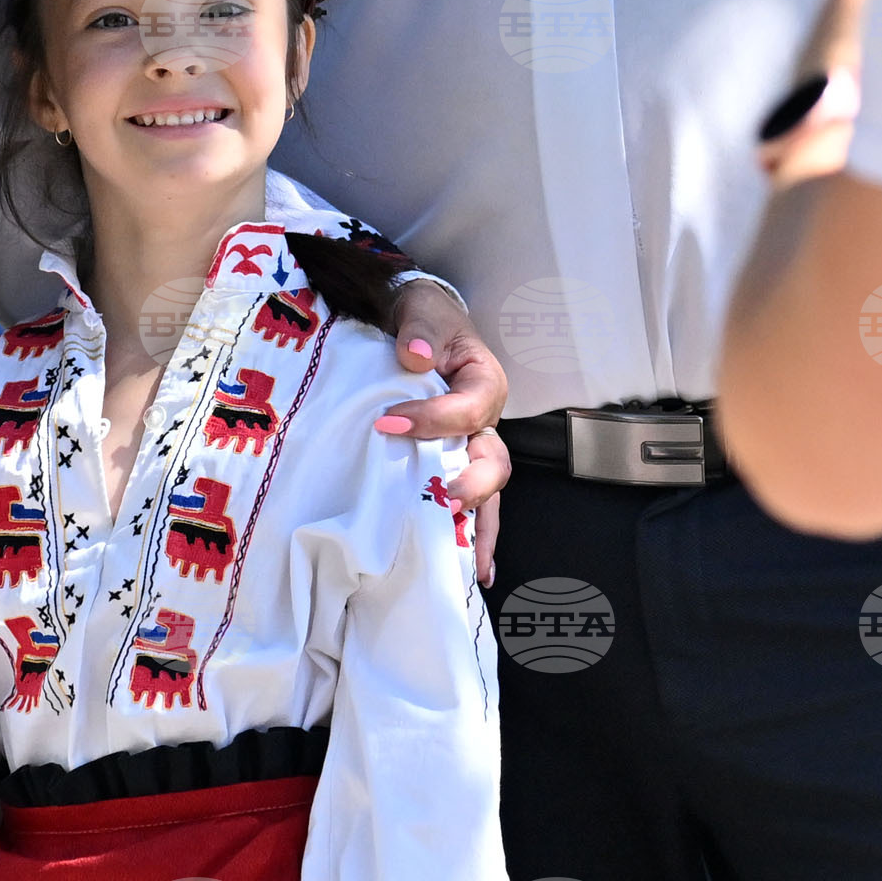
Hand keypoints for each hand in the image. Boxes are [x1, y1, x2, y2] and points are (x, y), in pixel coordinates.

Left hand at [379, 282, 509, 583]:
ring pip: (487, 492)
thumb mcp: (422, 311)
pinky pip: (471, 501)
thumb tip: (415, 354)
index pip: (468, 408)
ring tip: (470, 565)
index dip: (434, 420)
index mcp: (485, 382)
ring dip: (478, 526)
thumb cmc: (425, 318)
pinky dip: (473, 533)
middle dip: (471, 485)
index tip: (388, 424)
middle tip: (441, 498)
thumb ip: (420, 330)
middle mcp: (487, 421)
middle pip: (493, 461)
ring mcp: (472, 447)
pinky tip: (473, 569)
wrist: (418, 323)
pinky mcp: (454, 462)